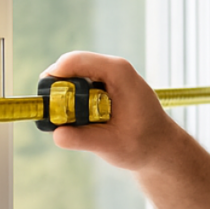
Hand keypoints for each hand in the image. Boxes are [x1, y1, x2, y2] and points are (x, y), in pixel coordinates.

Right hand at [42, 51, 183, 171]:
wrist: (162, 147)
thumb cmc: (144, 144)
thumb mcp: (113, 146)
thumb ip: (84, 139)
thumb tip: (57, 135)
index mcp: (119, 73)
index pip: (77, 61)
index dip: (55, 76)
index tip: (46, 100)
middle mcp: (115, 68)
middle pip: (71, 66)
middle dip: (57, 89)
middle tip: (54, 115)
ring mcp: (111, 74)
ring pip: (73, 75)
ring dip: (65, 96)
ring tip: (71, 122)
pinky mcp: (107, 84)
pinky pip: (80, 84)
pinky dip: (73, 100)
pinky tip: (80, 120)